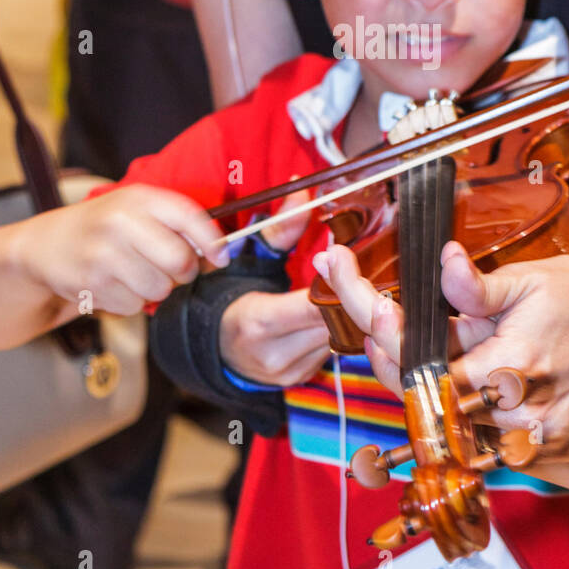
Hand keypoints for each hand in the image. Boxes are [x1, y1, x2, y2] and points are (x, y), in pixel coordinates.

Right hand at [17, 184, 230, 315]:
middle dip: (184, 272)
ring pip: (160, 289)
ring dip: (155, 288)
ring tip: (135, 273)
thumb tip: (219, 255)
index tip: (221, 257)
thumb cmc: (103, 226)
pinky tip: (114, 284)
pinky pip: (134, 306)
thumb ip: (176, 224)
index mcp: (138, 197)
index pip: (191, 217)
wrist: (45, 244)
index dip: (214, 242)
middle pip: (180, 261)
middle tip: (172, 269)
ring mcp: (103, 254)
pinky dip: (130, 301)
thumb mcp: (136, 209)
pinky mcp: (90, 284)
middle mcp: (120, 221)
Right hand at [219, 184, 329, 385]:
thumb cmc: (232, 293)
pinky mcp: (297, 380)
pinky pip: (328, 352)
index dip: (336, 284)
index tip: (347, 263)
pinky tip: (330, 315)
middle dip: (345, 298)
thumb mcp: (250, 257)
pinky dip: (334, 332)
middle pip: (329, 324)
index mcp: (257, 321)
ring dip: (343, 316)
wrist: (212, 343)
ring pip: (334, 340)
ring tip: (344, 292)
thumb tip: (302, 188)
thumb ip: (281, 226)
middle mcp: (272, 354)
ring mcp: (286, 372)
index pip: (312, 306)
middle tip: (356, 274)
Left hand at [314, 237, 568, 461]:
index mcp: (514, 372)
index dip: (394, 351)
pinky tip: (458, 387)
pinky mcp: (557, 452)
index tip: (375, 320)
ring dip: (432, 400)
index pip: (430, 379)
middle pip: (438, 412)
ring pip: (462, 436)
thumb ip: (475, 288)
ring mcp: (544, 442)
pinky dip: (470, 421)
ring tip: (413, 356)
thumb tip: (442, 265)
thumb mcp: (525, 280)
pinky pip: (495, 447)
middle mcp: (528, 420)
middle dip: (402, 373)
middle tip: (381, 337)